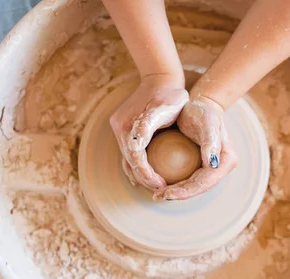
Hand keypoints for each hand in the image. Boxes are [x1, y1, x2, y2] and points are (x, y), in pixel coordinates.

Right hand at [109, 74, 187, 190]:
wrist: (162, 78)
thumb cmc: (170, 93)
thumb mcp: (164, 106)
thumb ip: (148, 123)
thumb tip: (135, 146)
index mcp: (127, 125)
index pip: (135, 158)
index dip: (147, 174)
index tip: (162, 184)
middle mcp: (120, 128)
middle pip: (130, 161)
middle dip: (144, 178)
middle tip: (161, 190)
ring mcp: (120, 129)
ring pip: (128, 159)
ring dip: (140, 175)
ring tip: (156, 187)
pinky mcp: (125, 129)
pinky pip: (130, 152)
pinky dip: (137, 165)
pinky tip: (147, 177)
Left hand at [155, 95, 238, 200]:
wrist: (200, 104)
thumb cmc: (201, 110)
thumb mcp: (206, 123)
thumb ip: (210, 142)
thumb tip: (213, 164)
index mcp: (226, 161)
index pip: (204, 183)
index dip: (185, 191)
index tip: (166, 193)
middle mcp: (222, 167)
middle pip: (200, 188)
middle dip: (179, 195)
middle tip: (158, 196)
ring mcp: (214, 167)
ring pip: (195, 186)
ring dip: (177, 192)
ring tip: (158, 194)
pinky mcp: (205, 165)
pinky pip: (191, 178)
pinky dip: (177, 184)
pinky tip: (162, 185)